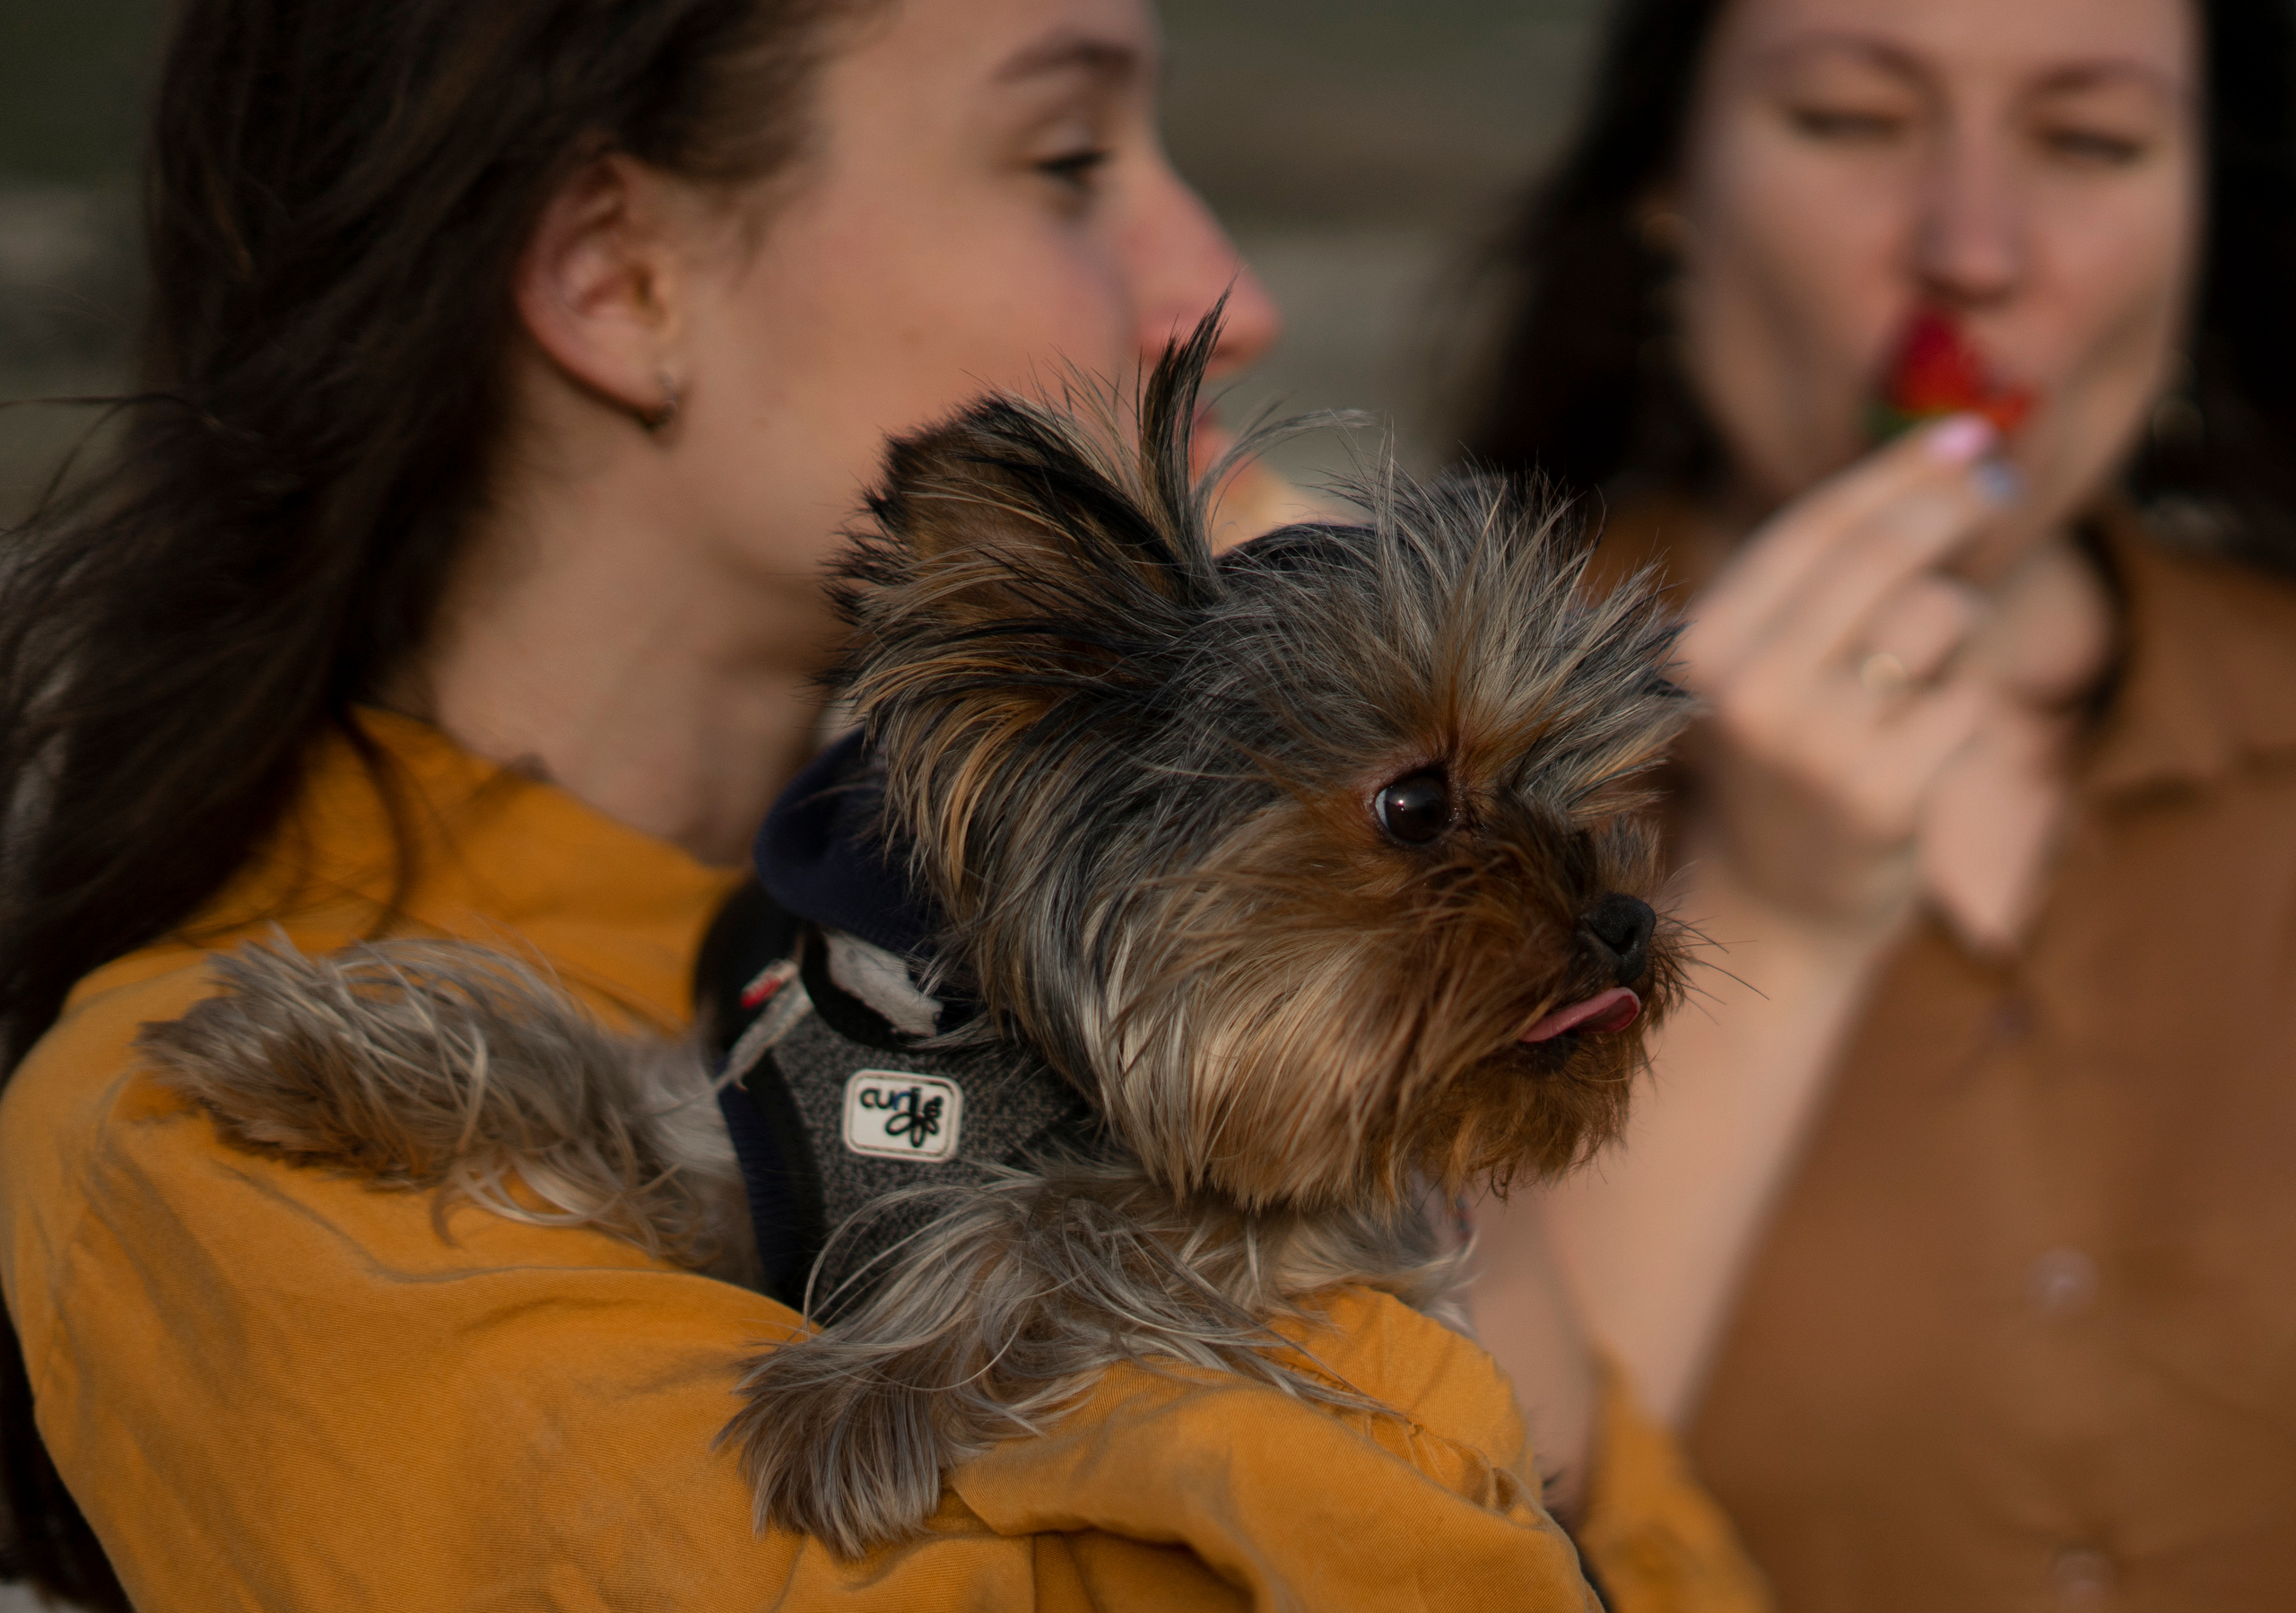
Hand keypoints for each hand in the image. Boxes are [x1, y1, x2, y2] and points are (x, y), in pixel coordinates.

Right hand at [1678, 416, 2015, 930]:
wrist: (1774, 908)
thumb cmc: (1786, 762)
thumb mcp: (1767, 664)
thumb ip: (1827, 575)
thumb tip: (1957, 454)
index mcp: (1700, 647)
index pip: (1813, 527)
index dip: (1899, 470)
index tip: (1969, 433)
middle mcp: (1743, 689)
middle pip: (1881, 555)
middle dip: (1951, 508)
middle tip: (1998, 487)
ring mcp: (1810, 745)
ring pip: (1937, 618)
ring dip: (1953, 636)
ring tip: (1913, 685)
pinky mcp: (1880, 794)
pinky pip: (1970, 698)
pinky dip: (1962, 714)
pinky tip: (1921, 752)